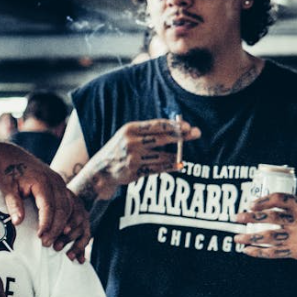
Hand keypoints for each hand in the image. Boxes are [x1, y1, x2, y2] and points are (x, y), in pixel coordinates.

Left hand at [0, 158, 90, 258]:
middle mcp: (56, 182)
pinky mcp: (62, 188)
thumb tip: (18, 222)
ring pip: (71, 208)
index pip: (49, 206)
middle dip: (56, 228)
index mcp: (42, 181)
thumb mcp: (7, 187)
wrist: (14, 157)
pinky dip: (72, 220)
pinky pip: (73, 205)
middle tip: (46, 244)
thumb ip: (13, 203)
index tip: (40, 237)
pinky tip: (67, 233)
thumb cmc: (9, 173)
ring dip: (66, 227)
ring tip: (57, 243)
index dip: (46, 223)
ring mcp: (61, 185)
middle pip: (63, 209)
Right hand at [80, 118, 199, 200]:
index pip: (157, 125)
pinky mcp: (135, 171)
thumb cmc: (120, 149)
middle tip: (196, 133)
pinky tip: (178, 165)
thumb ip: (148, 132)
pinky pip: (159, 168)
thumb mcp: (128, 135)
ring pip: (162, 156)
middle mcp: (131, 142)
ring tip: (181, 156)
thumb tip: (175, 128)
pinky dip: (170, 166)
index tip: (188, 126)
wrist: (101, 170)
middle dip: (181, 136)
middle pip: (162, 138)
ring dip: (175, 155)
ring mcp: (133, 157)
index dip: (174, 125)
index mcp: (130, 129)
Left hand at [235, 193, 296, 261]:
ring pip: (268, 236)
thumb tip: (265, 204)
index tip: (251, 203)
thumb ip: (294, 206)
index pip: (280, 199)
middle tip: (237, 217)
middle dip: (251, 217)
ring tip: (237, 238)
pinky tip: (247, 250)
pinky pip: (274, 252)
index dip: (263, 200)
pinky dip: (258, 252)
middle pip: (271, 217)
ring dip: (249, 237)